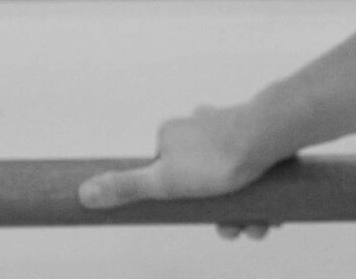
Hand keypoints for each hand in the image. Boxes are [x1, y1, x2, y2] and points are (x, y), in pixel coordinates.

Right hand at [78, 103, 282, 238]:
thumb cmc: (216, 159)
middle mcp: (199, 127)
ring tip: (257, 224)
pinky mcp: (258, 135)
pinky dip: (261, 195)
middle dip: (221, 214)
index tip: (202, 218)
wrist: (272, 134)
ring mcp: (230, 129)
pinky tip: (272, 212)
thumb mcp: (164, 181)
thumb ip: (125, 187)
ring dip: (244, 210)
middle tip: (237, 229)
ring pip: (232, 181)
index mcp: (172, 134)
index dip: (183, 203)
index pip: (168, 176)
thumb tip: (83, 193)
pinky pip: (256, 170)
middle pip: (203, 184)